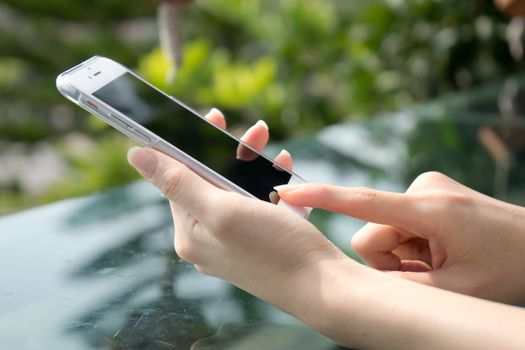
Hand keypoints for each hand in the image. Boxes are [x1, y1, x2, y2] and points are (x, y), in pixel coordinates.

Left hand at [127, 108, 348, 324]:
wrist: (324, 288)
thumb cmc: (274, 249)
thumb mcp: (222, 210)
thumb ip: (179, 182)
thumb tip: (135, 154)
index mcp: (190, 232)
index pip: (179, 179)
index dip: (193, 146)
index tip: (211, 118)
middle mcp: (207, 238)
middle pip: (211, 182)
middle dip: (232, 153)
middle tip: (255, 132)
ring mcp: (234, 241)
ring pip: (237, 190)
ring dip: (254, 165)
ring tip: (274, 149)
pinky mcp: (259, 241)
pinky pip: (258, 204)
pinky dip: (270, 185)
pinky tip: (284, 171)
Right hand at [276, 172, 524, 303]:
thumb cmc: (508, 269)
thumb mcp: (454, 290)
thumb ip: (400, 284)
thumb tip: (363, 270)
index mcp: (431, 209)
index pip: (362, 202)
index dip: (321, 198)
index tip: (287, 194)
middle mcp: (424, 188)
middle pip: (370, 231)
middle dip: (389, 259)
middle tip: (427, 272)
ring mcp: (426, 187)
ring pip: (383, 229)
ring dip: (402, 253)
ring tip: (440, 261)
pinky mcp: (427, 190)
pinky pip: (397, 221)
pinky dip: (411, 242)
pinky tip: (441, 249)